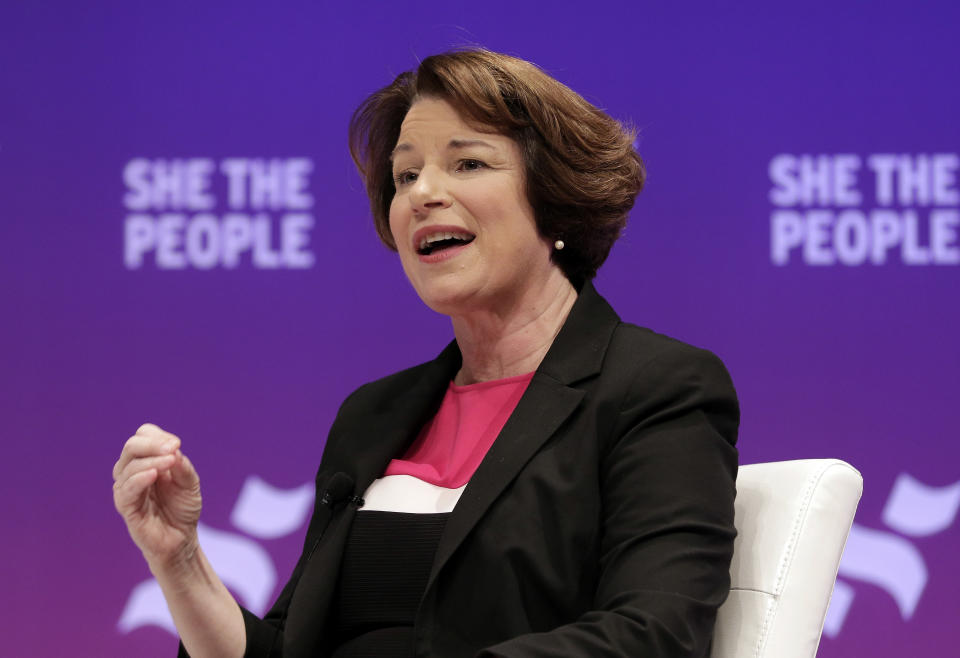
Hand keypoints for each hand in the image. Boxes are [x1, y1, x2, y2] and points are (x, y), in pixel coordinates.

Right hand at [113, 423, 202, 568]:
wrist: (181, 539)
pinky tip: (154, 475)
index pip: (143, 436)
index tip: (177, 445)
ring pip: (128, 465)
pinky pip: (126, 489)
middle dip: (153, 444)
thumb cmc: (182, 508)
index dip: (158, 436)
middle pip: (132, 446)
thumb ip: (182, 466)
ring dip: (151, 460)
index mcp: (146, 461)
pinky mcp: (126, 507)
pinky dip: (139, 478)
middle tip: (174, 448)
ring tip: (170, 462)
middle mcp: (132, 472)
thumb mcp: (190, 483)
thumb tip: (173, 449)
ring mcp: (127, 489)